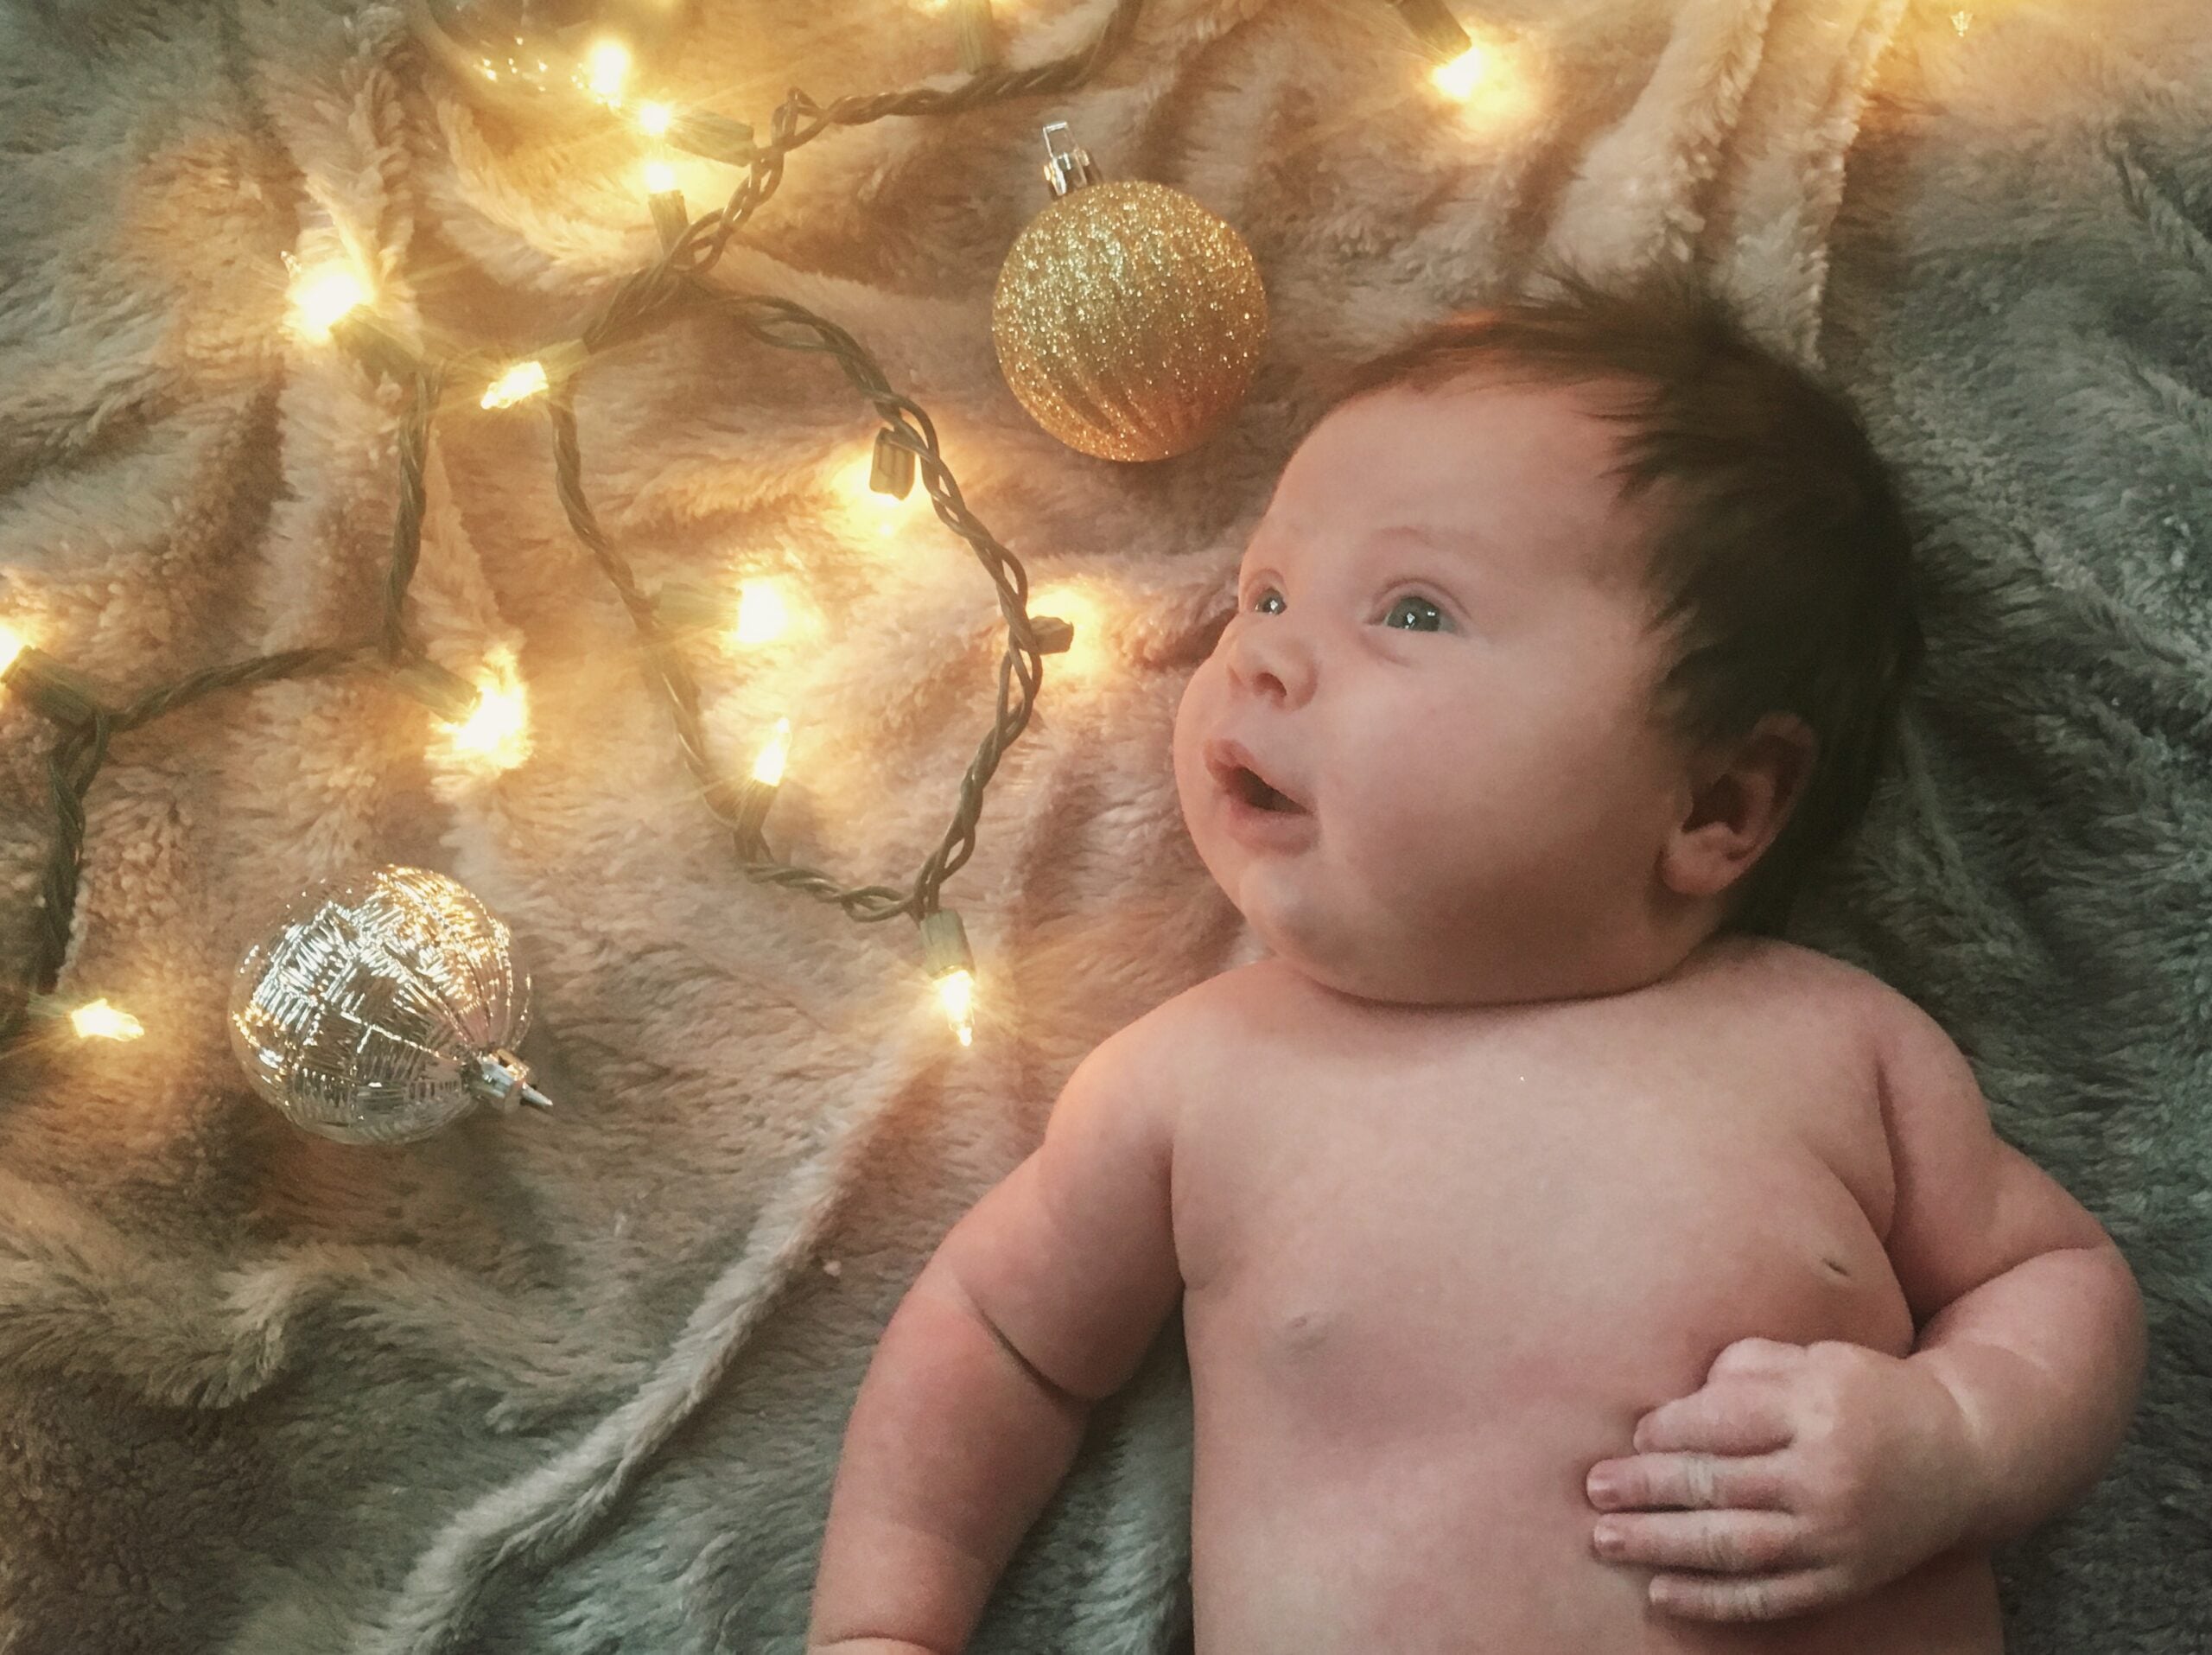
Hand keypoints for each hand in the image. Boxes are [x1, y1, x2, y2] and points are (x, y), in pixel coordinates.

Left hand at [1584, 1337, 1983, 1621]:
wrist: (1964, 1456)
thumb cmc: (1868, 1395)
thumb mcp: (1815, 1358)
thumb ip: (1746, 1368)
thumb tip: (1674, 1402)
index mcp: (1817, 1408)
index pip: (1723, 1421)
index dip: (1668, 1428)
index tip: (1631, 1433)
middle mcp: (1825, 1475)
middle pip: (1719, 1484)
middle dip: (1648, 1487)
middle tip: (1595, 1487)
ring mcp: (1836, 1535)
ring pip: (1734, 1546)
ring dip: (1661, 1546)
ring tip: (1606, 1539)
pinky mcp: (1843, 1579)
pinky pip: (1767, 1596)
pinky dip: (1710, 1599)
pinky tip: (1661, 1592)